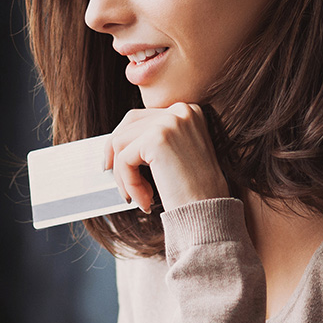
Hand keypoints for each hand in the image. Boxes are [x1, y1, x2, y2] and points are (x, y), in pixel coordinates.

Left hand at [106, 103, 229, 213]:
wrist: (210, 212)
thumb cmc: (196, 191)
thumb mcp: (177, 155)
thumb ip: (155, 140)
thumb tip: (117, 141)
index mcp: (188, 111)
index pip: (141, 117)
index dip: (123, 139)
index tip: (114, 162)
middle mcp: (180, 110)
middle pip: (128, 125)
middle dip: (116, 155)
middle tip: (112, 176)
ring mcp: (169, 121)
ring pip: (121, 143)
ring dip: (124, 175)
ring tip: (139, 197)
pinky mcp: (157, 139)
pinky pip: (124, 160)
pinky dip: (128, 183)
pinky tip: (145, 200)